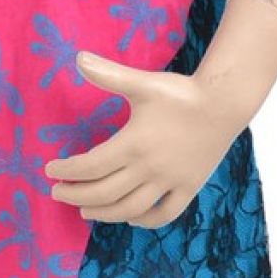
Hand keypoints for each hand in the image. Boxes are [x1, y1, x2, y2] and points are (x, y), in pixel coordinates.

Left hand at [43, 51, 246, 229]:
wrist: (225, 102)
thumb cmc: (181, 92)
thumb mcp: (142, 82)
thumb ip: (108, 74)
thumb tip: (77, 57)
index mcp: (134, 144)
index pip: (90, 167)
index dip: (67, 171)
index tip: (51, 170)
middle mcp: (150, 168)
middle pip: (104, 193)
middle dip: (76, 196)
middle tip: (58, 192)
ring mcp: (171, 182)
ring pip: (130, 209)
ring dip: (103, 213)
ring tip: (85, 210)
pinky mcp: (188, 188)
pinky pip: (164, 214)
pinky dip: (143, 220)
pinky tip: (129, 217)